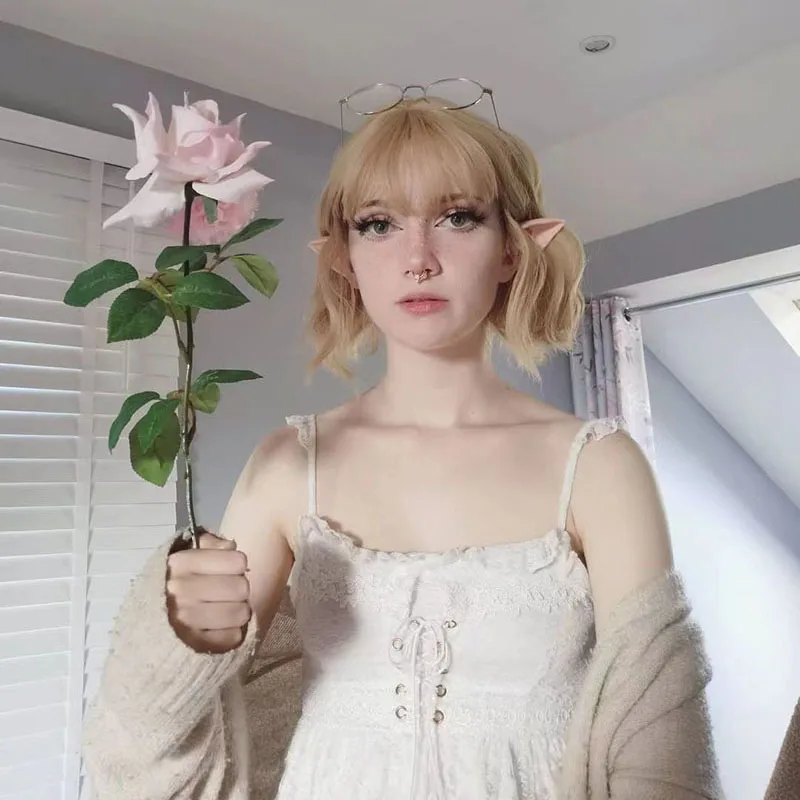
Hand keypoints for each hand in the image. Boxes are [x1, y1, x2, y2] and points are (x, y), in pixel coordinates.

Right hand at [166, 529, 251, 653]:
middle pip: (241, 588)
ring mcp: (185, 619)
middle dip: (239, 590)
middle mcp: (181, 590)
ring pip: (240, 612)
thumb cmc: (173, 583)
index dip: (236, 565)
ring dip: (237, 612)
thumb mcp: (186, 554)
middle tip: (227, 593)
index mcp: (180, 563)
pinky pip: (232, 637)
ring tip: (224, 610)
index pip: (237, 561)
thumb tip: (231, 547)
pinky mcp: (192, 644)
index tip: (228, 570)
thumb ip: (210, 544)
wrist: (142, 625)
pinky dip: (230, 633)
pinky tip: (218, 628)